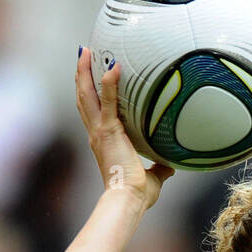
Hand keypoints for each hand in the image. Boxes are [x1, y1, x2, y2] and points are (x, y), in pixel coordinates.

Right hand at [75, 47, 174, 208]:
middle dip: (80, 75)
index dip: (91, 94)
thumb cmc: (136, 195)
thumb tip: (170, 165)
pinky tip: (113, 66)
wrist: (128, 200)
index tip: (91, 78)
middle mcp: (96, 134)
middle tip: (82, 54)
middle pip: (83, 98)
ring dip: (85, 71)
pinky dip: (109, 83)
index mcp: (104, 142)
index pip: (93, 113)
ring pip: (86, 95)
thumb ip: (159, 168)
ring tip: (85, 51)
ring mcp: (100, 131)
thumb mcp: (152, 178)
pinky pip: (107, 101)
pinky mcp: (108, 131)